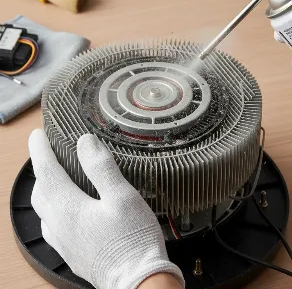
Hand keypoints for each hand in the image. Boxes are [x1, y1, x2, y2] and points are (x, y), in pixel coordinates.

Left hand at [29, 129, 183, 288]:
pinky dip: (52, 209)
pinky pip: (52, 226)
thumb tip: (84, 142)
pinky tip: (65, 211)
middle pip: (41, 190)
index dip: (40, 150)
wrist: (138, 281)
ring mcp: (63, 241)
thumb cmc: (133, 239)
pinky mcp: (72, 252)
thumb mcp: (122, 197)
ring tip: (56, 177)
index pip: (46, 171)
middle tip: (49, 152)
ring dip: (45, 189)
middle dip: (41, 168)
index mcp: (68, 208)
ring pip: (43, 210)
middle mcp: (59, 225)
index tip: (37, 134)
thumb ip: (101, 168)